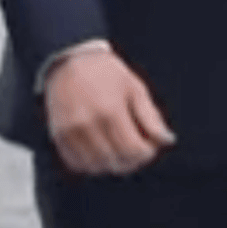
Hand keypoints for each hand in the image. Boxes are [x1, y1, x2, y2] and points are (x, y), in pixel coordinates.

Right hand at [44, 50, 174, 175]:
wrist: (69, 60)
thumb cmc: (105, 73)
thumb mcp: (135, 88)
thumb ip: (151, 117)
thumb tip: (167, 140)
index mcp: (111, 110)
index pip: (134, 150)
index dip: (147, 154)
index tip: (149, 147)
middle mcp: (89, 124)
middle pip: (117, 162)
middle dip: (132, 161)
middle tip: (136, 150)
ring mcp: (71, 132)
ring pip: (97, 167)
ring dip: (112, 164)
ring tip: (119, 151)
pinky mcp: (59, 136)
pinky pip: (77, 164)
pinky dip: (91, 164)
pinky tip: (100, 151)